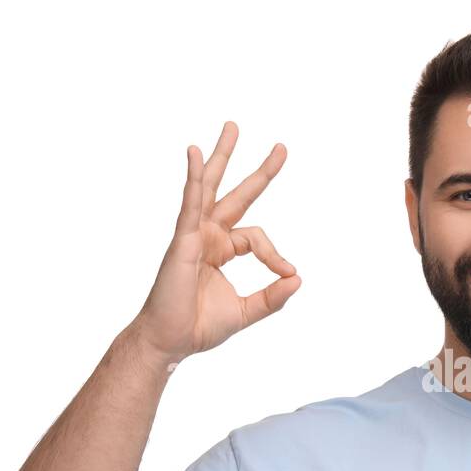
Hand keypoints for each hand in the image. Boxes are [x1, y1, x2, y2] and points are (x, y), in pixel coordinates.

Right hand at [132, 121, 300, 361]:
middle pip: (235, 194)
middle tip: (281, 147)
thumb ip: (272, 298)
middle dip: (258, 171)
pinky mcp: (181, 240)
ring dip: (220, 157)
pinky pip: (190, 203)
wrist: (172, 342)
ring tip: (233, 128)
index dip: (276, 254)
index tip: (288, 274)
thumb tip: (298, 279)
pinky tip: (195, 154)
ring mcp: (193, 235)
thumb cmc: (199, 326)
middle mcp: (207, 235)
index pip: (257, 237)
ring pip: (210, 188)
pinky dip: (194, 179)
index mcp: (221, 248)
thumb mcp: (245, 311)